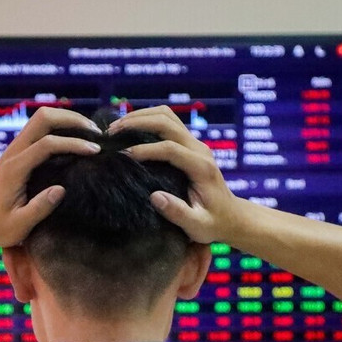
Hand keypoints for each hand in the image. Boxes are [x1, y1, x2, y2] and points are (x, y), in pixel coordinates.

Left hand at [0, 108, 101, 247]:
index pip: (47, 144)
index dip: (73, 144)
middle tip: (97, 134)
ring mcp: (15, 148)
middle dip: (72, 120)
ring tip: (91, 134)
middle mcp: (14, 152)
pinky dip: (60, 127)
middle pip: (43, 118)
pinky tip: (76, 139)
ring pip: (42, 119)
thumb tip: (61, 190)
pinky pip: (40, 129)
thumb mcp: (18, 226)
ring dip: (67, 120)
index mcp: (15, 168)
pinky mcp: (19, 151)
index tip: (95, 151)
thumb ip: (39, 209)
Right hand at [109, 106, 237, 243]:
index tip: (122, 156)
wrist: (231, 216)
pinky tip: (128, 130)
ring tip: (116, 128)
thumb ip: (178, 213)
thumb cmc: (213, 224)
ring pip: (166, 116)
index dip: (144, 149)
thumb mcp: (198, 226)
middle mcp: (199, 149)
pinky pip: (167, 122)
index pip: (170, 148)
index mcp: (201, 167)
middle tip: (111, 133)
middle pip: (166, 122)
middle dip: (136, 123)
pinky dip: (146, 120)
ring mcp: (195, 143)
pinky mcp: (189, 143)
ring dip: (140, 117)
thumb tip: (154, 197)